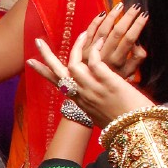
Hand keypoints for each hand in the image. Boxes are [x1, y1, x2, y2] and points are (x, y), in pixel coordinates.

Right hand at [27, 31, 151, 128]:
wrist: (137, 132)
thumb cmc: (123, 125)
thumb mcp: (102, 116)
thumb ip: (97, 105)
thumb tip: (98, 101)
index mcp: (80, 102)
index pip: (57, 84)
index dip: (43, 72)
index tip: (30, 62)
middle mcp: (83, 95)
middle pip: (58, 72)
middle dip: (47, 56)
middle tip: (38, 41)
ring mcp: (94, 89)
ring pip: (74, 64)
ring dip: (77, 46)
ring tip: (84, 34)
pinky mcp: (108, 83)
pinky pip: (95, 61)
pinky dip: (96, 49)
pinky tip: (101, 41)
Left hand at [83, 3, 147, 78]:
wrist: (91, 89)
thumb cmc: (113, 80)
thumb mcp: (129, 73)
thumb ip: (137, 58)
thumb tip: (138, 42)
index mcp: (118, 62)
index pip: (129, 39)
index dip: (137, 26)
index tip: (145, 15)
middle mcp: (104, 57)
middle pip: (117, 32)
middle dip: (128, 17)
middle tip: (136, 7)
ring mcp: (92, 53)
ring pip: (103, 29)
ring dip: (112, 16)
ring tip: (120, 6)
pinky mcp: (82, 50)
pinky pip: (89, 32)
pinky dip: (95, 22)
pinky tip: (103, 14)